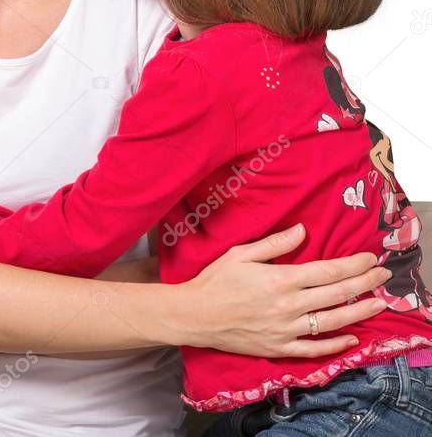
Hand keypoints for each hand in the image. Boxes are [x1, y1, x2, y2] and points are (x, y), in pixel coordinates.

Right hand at [178, 223, 390, 357]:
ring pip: (333, 321)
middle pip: (337, 294)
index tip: (370, 258)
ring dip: (360, 312)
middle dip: (364, 283)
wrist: (194, 315)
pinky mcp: (280, 348)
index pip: (327, 271)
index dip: (352, 264)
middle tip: (384, 275)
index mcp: (281, 279)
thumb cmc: (215, 281)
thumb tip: (302, 230)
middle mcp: (289, 305)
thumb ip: (273, 243)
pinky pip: (315, 349)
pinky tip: (352, 339)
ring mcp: (287, 329)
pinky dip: (336, 345)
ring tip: (380, 303)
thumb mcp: (240, 254)